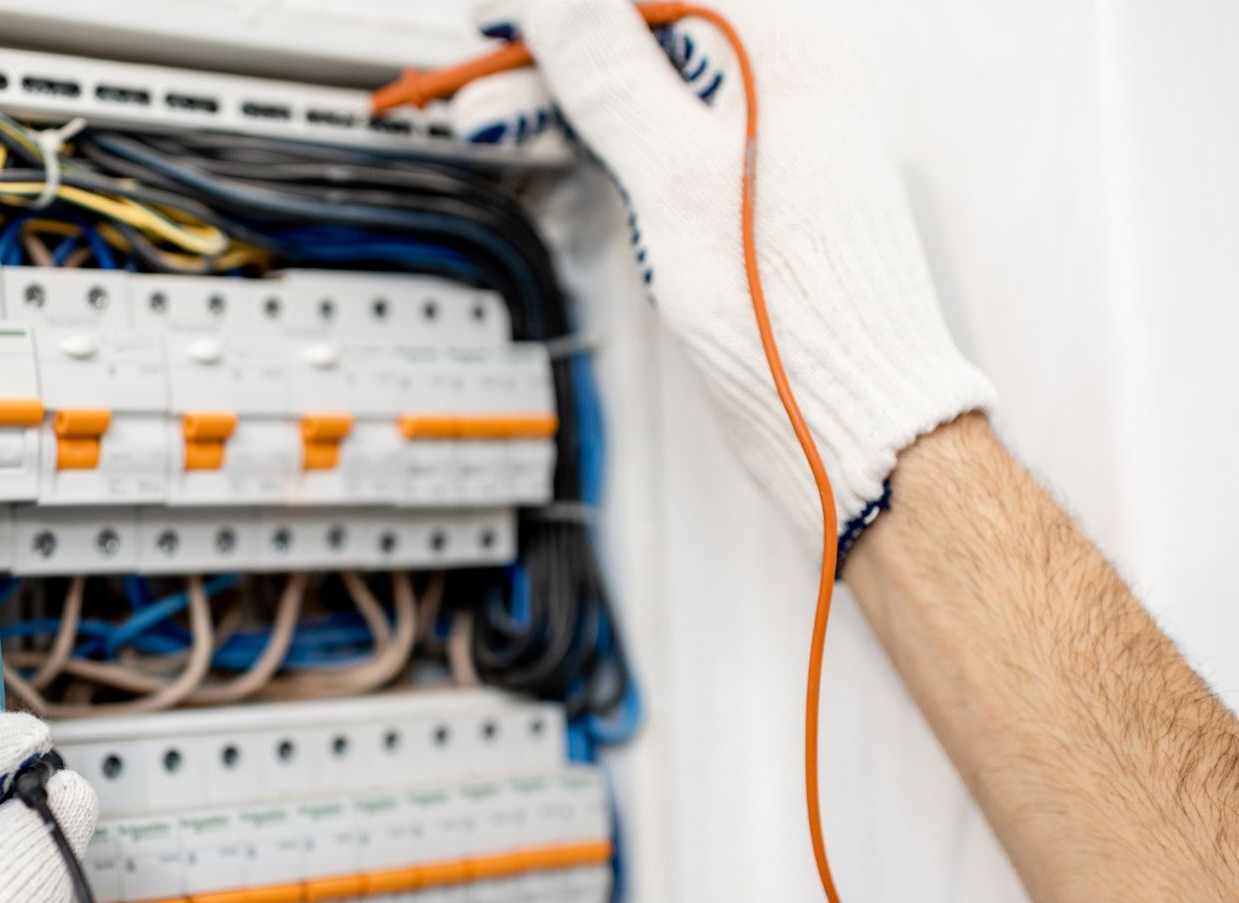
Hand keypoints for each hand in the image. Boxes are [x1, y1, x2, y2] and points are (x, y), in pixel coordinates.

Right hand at [461, 0, 994, 548]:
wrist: (857, 423)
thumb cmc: (796, 322)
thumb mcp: (679, 185)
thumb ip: (614, 79)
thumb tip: (555, 1)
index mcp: (790, 52)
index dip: (567, 3)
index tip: (496, 17)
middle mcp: (788, 80)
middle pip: (652, 26)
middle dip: (562, 41)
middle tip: (483, 66)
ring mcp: (770, 136)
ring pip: (651, 77)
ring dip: (570, 87)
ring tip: (491, 113)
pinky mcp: (750, 188)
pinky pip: (665, 128)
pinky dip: (605, 133)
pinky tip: (556, 140)